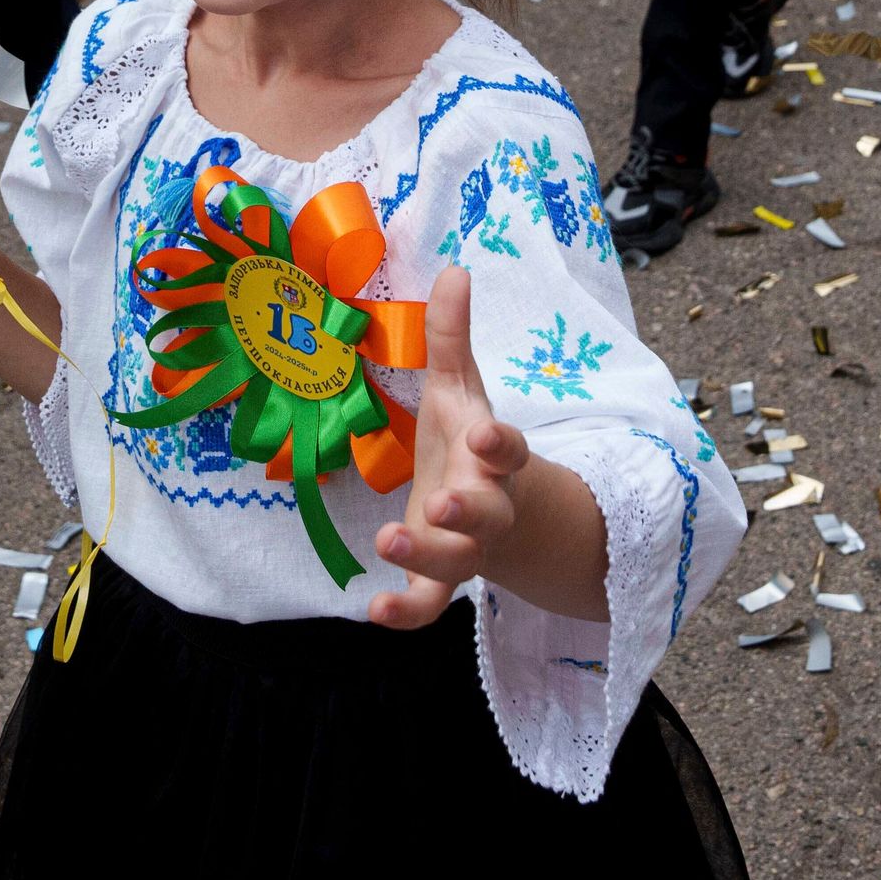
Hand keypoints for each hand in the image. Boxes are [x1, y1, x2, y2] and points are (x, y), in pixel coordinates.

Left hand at [367, 268, 529, 628]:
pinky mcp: (437, 578)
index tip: (484, 436)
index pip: (508, 449)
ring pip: (456, 563)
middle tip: (442, 504)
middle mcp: (486, 504)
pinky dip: (404, 612)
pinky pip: (427, 605)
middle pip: (487, 515)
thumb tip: (453, 267)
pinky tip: (372, 610)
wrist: (489, 507)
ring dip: (425, 556)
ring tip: (389, 542)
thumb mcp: (457, 386)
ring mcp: (464, 547)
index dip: (499, 445)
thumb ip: (449, 335)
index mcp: (492, 455)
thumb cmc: (466, 439)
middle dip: (468, 511)